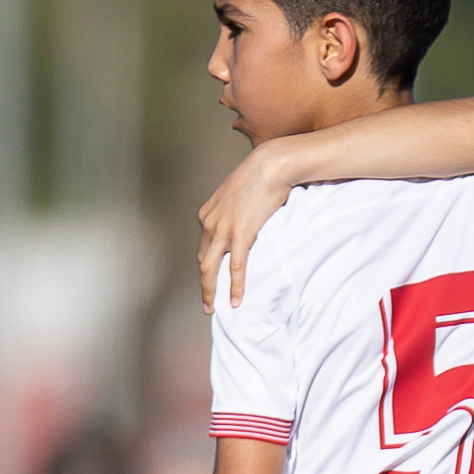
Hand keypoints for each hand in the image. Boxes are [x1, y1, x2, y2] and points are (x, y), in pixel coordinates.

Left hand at [196, 143, 299, 308]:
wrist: (271, 165)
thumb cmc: (259, 176)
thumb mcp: (236, 195)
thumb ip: (232, 212)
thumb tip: (241, 222)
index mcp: (207, 214)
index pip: (203, 247)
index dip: (206, 266)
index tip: (210, 279)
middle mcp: (209, 223)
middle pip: (202, 262)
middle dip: (202, 285)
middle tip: (206, 303)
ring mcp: (223, 230)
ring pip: (210, 269)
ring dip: (210, 292)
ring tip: (213, 308)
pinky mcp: (240, 235)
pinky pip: (235, 267)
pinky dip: (235, 286)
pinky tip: (236, 300)